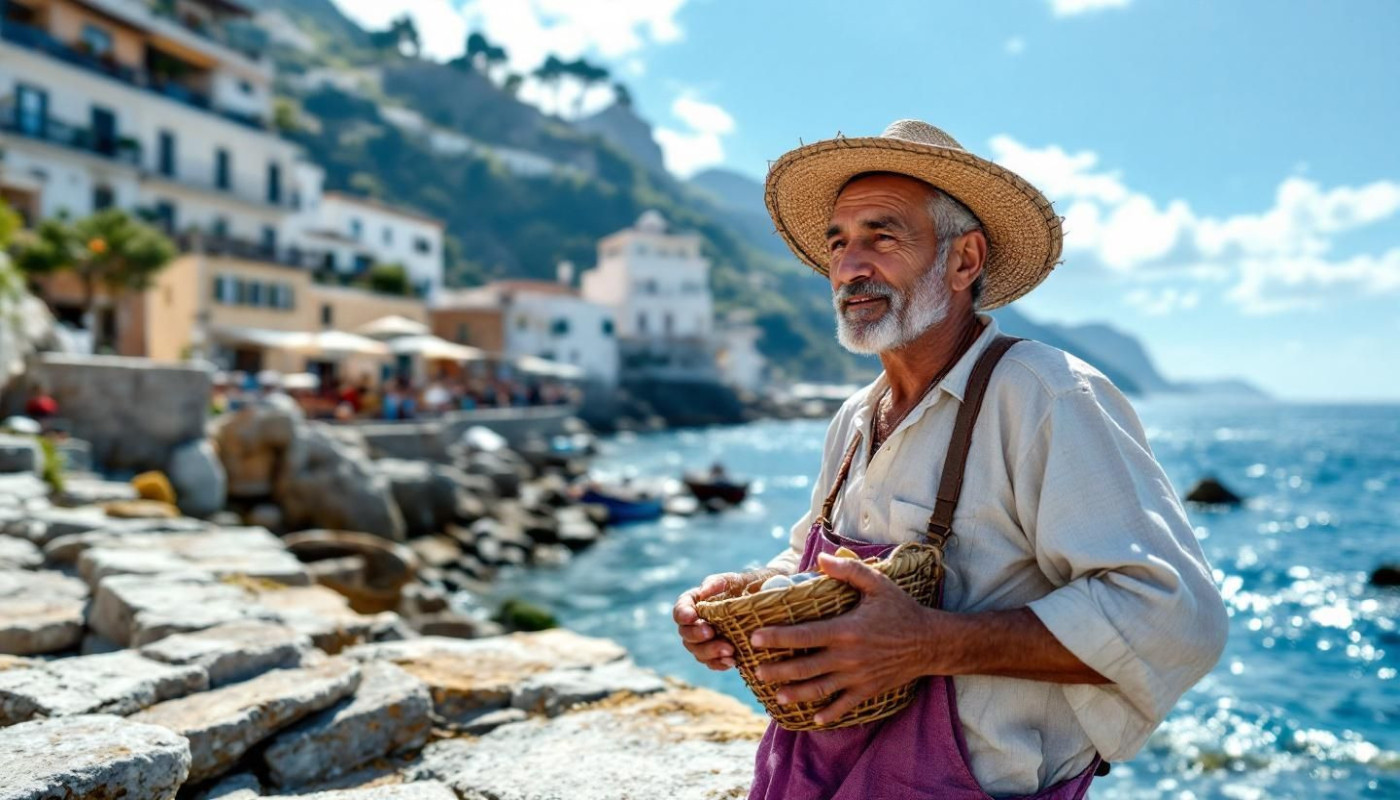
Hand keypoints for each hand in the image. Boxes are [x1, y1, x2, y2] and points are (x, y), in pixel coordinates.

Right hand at [674, 567, 780, 670]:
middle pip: (685, 633)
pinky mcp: (721, 653)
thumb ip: (719, 582)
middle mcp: (700, 622)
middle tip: (711, 633)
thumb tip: (702, 591)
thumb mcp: (738, 579)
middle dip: (696, 635)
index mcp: (699, 601)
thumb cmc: (753, 585)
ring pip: (697, 651)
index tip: (692, 617)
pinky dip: (719, 663)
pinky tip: (732, 661)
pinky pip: (712, 663)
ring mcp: (709, 640)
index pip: (681, 608)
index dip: (682, 614)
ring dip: (709, 652)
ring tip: (729, 650)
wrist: (774, 600)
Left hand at [750, 552, 941, 724]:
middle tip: (757, 672)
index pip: (803, 635)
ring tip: (777, 697)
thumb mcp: (878, 584)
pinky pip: (845, 705)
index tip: (754, 639)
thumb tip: (821, 558)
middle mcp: (847, 657)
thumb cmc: (902, 609)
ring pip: (819, 689)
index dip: (776, 637)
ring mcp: (857, 677)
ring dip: (796, 694)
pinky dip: (829, 713)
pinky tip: (814, 718)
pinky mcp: (868, 690)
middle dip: (778, 671)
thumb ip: (849, 570)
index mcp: (845, 630)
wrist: (930, 642)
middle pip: (804, 667)